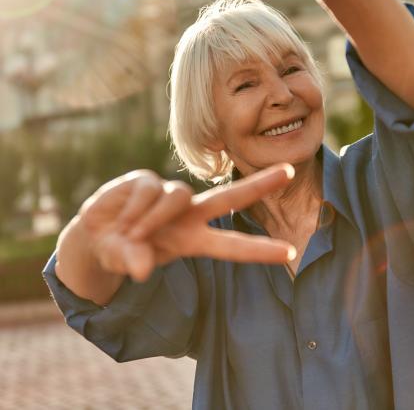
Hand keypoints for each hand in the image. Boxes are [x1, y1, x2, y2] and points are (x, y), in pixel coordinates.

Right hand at [79, 164, 295, 281]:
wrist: (94, 233)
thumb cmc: (121, 251)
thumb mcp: (127, 261)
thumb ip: (134, 262)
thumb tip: (140, 268)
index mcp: (192, 240)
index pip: (231, 246)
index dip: (259, 250)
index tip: (290, 253)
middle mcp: (188, 215)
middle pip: (230, 197)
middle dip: (260, 185)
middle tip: (291, 172)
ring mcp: (169, 195)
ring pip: (177, 196)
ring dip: (152, 218)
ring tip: (130, 233)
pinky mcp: (149, 180)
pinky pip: (148, 189)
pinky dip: (133, 208)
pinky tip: (121, 217)